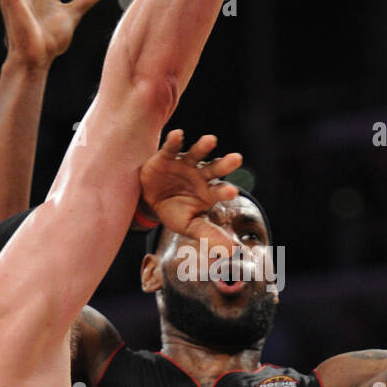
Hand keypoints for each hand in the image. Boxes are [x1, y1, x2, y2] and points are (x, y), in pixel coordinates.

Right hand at [140, 130, 242, 252]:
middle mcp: (200, 175)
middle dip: (225, 164)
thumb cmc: (175, 212)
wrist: (149, 201)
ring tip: (210, 140)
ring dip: (203, 146)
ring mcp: (185, 163)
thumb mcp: (190, 225)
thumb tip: (231, 251)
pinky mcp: (167, 156)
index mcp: (208, 191)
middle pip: (215, 168)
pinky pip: (172, 147)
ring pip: (196, 154)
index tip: (232, 192)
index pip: (219, 191)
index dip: (225, 191)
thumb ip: (208, 235)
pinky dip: (174, 141)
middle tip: (237, 159)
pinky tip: (178, 134)